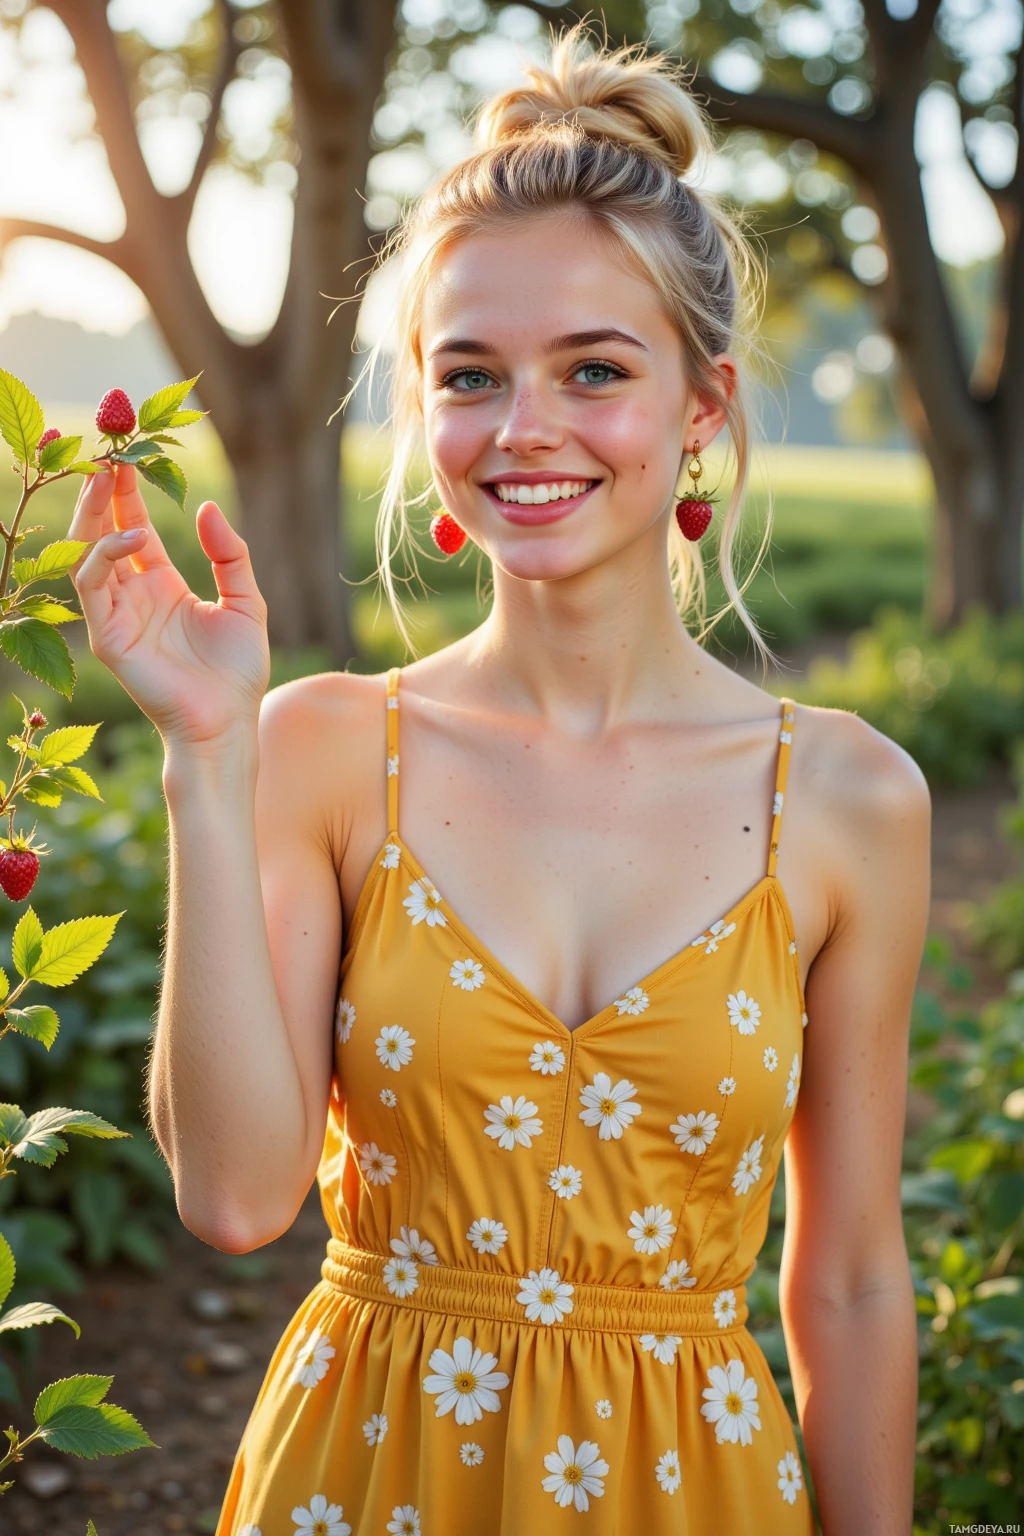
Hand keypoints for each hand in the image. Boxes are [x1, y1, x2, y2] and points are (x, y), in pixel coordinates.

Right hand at [68, 460, 270, 748]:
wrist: (228, 722)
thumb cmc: (238, 671)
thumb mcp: (245, 601)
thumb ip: (229, 554)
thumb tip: (206, 507)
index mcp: (162, 585)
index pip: (134, 527)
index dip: (128, 493)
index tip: (129, 455)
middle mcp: (133, 596)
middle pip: (104, 533)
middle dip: (103, 494)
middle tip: (110, 453)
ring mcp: (117, 616)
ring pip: (87, 553)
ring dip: (94, 514)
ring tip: (109, 477)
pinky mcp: (108, 637)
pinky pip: (93, 587)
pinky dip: (104, 556)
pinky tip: (131, 537)